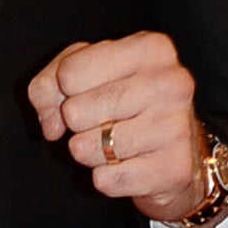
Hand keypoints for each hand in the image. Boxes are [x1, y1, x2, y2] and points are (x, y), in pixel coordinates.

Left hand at [27, 32, 210, 227]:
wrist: (176, 147)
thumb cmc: (124, 98)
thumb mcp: (84, 72)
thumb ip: (49, 84)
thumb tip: (51, 126)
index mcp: (152, 48)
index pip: (69, 73)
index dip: (65, 89)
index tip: (87, 91)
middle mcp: (172, 83)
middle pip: (75, 112)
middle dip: (75, 123)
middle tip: (100, 121)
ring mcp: (177, 127)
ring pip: (87, 148)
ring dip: (88, 151)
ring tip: (112, 142)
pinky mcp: (174, 169)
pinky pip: (106, 180)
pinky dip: (105, 177)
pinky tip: (127, 164)